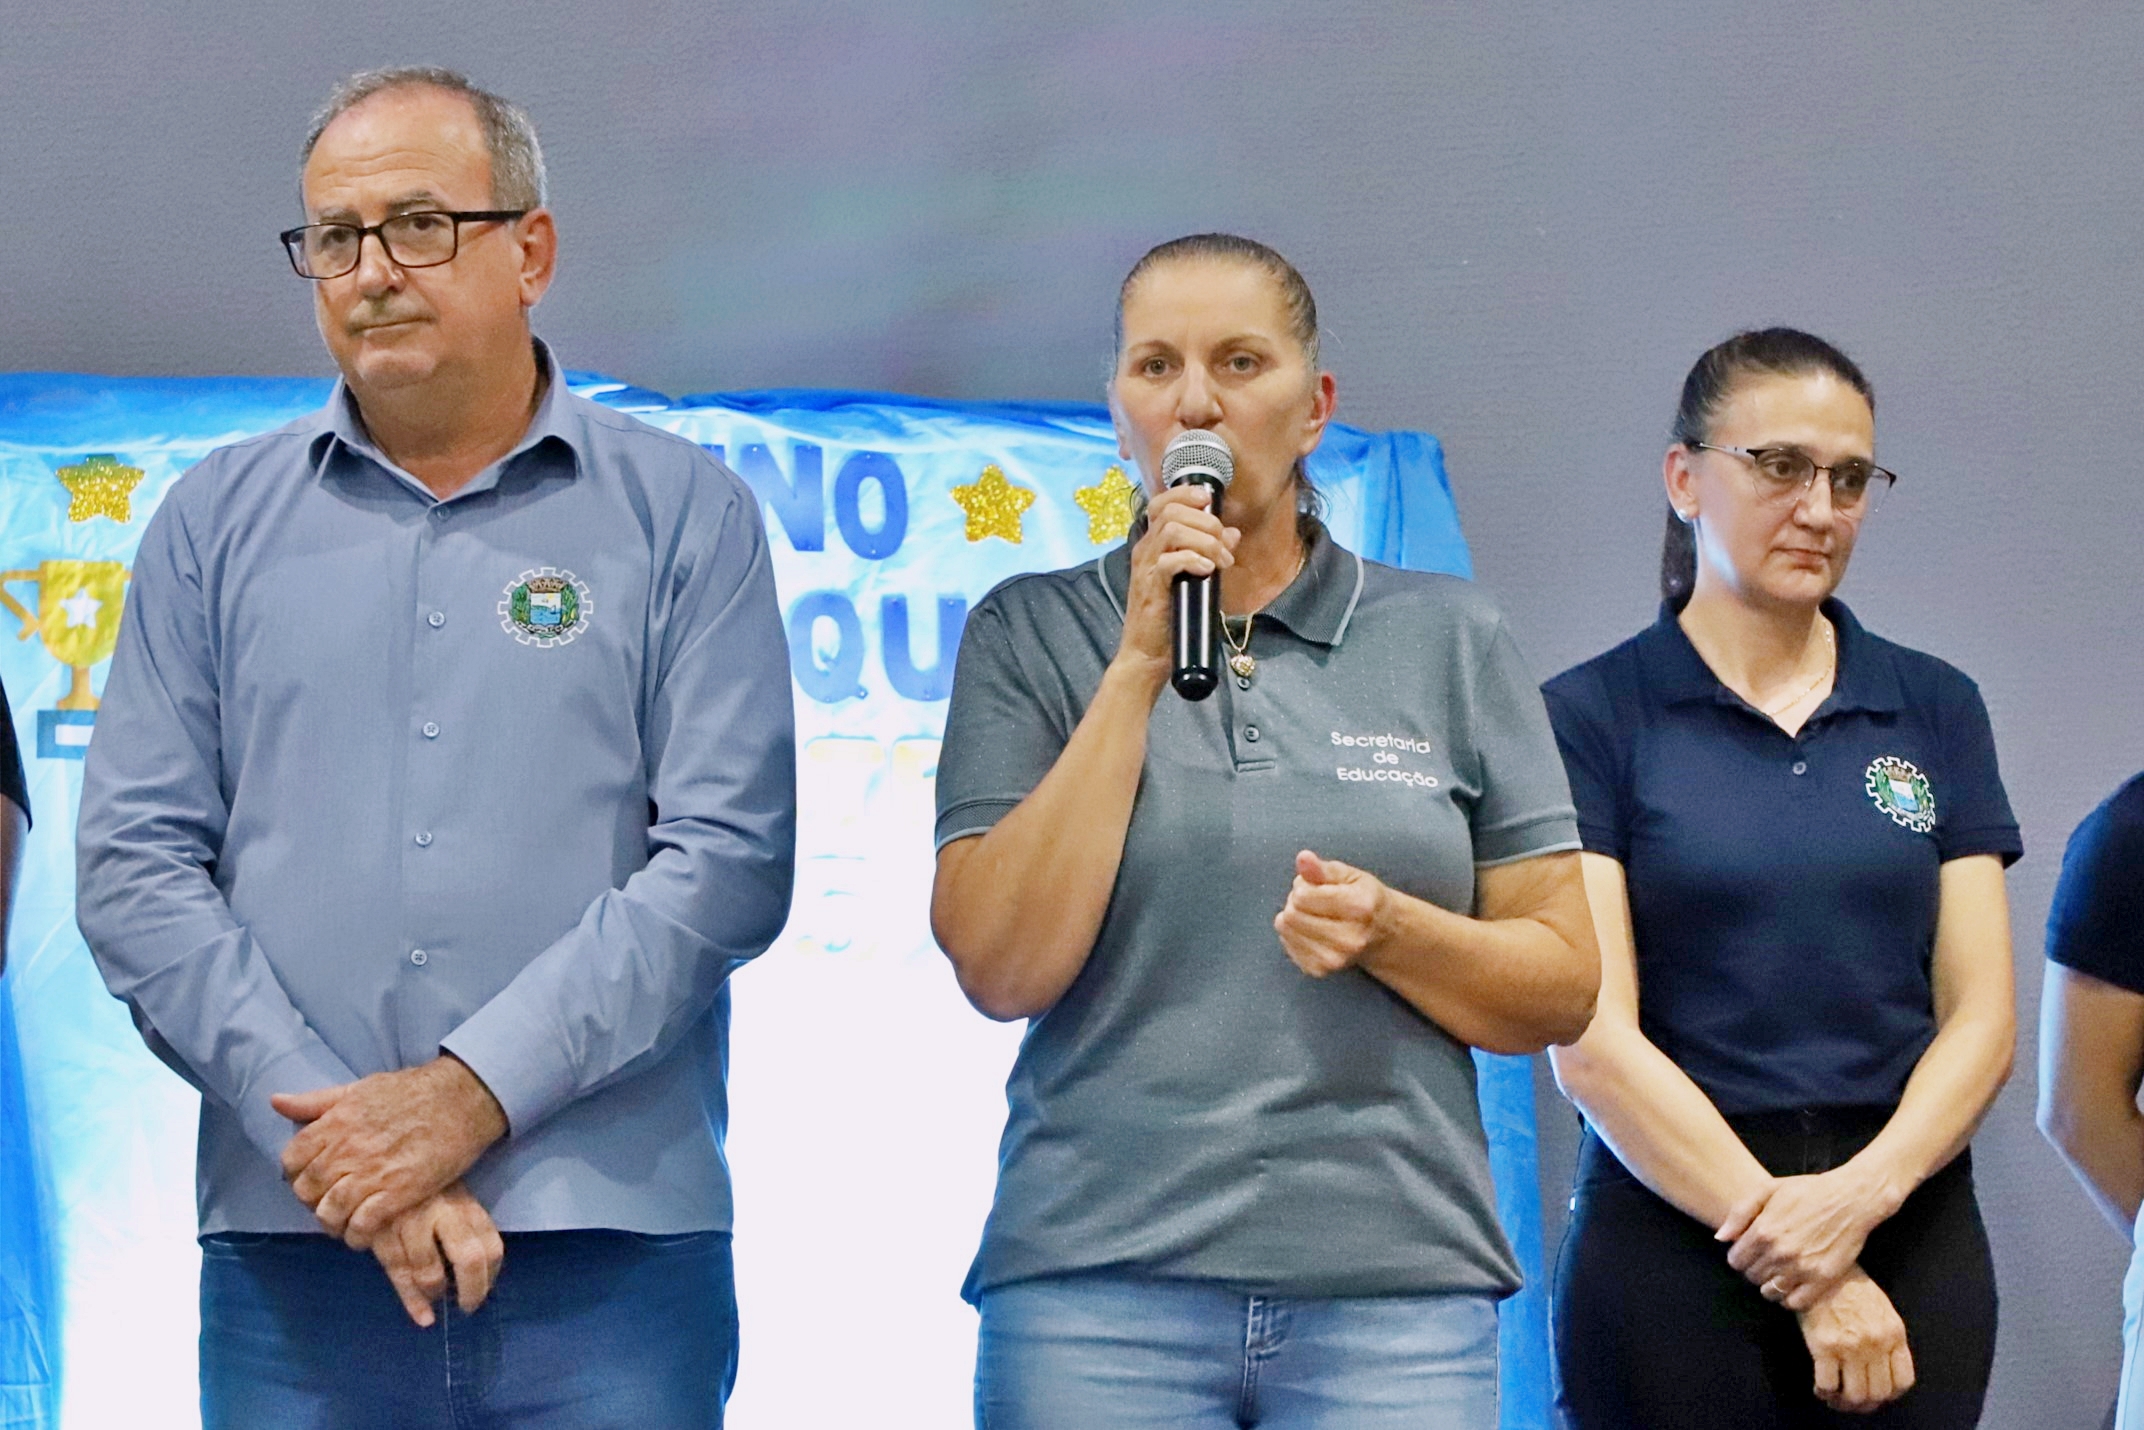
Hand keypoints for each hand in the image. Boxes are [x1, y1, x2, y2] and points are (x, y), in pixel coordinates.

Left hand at [273, 1055, 507, 1248]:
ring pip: (330, 1211)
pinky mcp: (398, 1193)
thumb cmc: (412, 1091)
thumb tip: (276, 1102)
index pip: (292, 1159)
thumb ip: (317, 1101)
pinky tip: (363, 1233)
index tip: (310, 1178)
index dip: (295, 1173)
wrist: (460, 1099)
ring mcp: (372, 1173)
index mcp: (335, 1122)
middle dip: (312, 1200)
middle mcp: (347, 1149)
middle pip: (307, 1189)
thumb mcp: (359, 1088)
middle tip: (328, 1202)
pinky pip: (362, 1225)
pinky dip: (357, 1235)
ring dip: (332, 1222)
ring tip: (344, 1222)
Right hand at [372, 1181, 505, 1327]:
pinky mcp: (380, 1232)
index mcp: (465, 1203)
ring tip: (437, 1297)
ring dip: (436, 1293)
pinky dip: (412, 1302)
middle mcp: (443, 1212)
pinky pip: (398, 1274)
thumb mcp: (449, 1195)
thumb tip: (479, 1270)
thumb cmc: (419, 1187)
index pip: (490, 1244)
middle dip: (472, 1290)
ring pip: (429, 1272)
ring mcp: (411, 1222)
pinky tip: (423, 1317)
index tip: (484, 1289)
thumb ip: (463, 1226)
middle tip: (469, 1306)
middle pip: (469, 1259)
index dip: (491, 1275)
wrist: (371, 1166)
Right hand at [1114, 481, 1237, 676]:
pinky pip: (1171, 561)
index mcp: (1153, 544)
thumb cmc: (1171, 616)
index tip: (1209, 500)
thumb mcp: (1196, 578)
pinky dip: (1194, 560)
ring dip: (1205, 541)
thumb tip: (1232, 533)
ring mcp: (1146, 568)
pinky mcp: (1151, 587)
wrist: (1148, 653)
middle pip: (1172, 512)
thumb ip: (1211, 552)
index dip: (1185, 494)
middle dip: (1207, 522)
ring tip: (1220, 561)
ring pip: (1172, 530)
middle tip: (1224, 546)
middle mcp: (1146, 550)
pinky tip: (1207, 571)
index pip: (1161, 503)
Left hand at [1273, 851, 1389, 977]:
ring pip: (1286, 930)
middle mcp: (1349, 939)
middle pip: (1292, 914)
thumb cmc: (1364, 898)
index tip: (1316, 886)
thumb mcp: (1349, 875)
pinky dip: (1293, 935)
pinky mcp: (1320, 970)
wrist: (1382, 933)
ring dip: (1293, 917)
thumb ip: (1323, 868)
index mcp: (1359, 908)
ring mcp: (1335, 959)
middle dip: (1296, 901)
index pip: (1302, 896)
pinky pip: (1287, 945)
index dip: (1303, 885)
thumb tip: (1303, 858)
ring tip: (1313, 914)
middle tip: (1314, 901)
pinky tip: (1311, 931)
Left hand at [1717, 1165, 1895, 1308]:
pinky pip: (1795, 1303)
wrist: (1851, 1199)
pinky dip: (1790, 1298)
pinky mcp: (1823, 1280)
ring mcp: (1801, 1268)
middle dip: (1755, 1269)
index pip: (1736, 1261)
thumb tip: (1721, 1239)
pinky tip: (1794, 1283)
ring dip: (1771, 1284)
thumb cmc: (1808, 1191)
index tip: (1750, 1252)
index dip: (1740, 1256)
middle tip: (1768, 1259)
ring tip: (1780, 1271)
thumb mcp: (1768, 1189)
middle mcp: (1779, 1253)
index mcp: (1763, 1231)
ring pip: (1770, 1292)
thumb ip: (1739, 1214)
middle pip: (1752, 1277)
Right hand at [1796, 1268, 1914, 1413]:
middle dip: (1865, 1404)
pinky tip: (1820, 1387)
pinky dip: (1824, 1393)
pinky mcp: (1824, 1346)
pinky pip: (1827, 1384)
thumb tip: (1882, 1369)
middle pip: (1878, 1393)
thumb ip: (1887, 1338)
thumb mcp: (1881, 1309)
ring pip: (1855, 1395)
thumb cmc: (1849, 1286)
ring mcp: (1851, 1346)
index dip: (1889, 1395)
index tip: (1876, 1394)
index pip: (1902, 1382)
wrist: (1820, 1270)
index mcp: (1894, 1334)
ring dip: (1845, 1403)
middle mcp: (1876, 1343)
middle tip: (1852, 1401)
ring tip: (1835, 1397)